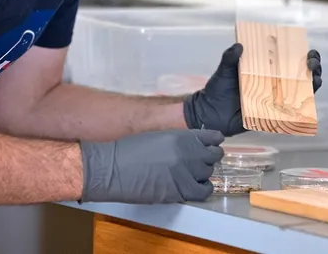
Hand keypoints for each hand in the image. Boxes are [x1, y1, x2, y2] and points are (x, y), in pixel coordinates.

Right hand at [79, 129, 223, 203]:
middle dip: (208, 158)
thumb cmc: (129, 150)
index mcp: (182, 136)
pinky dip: (201, 189)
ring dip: (201, 174)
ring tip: (189, 175)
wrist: (113, 169)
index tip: (210, 146)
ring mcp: (187, 173)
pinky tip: (192, 187)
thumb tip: (192, 146)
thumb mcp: (157, 136)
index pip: (213, 137)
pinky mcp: (180, 191)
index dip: (212, 142)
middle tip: (197, 162)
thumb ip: (178, 140)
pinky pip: (203, 191)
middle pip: (214, 156)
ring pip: (209, 173)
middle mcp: (189, 153)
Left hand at [182, 44, 322, 136]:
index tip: (308, 52)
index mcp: (265, 69)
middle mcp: (274, 83)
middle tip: (311, 64)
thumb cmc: (217, 89)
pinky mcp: (272, 115)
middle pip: (302, 75)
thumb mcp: (223, 71)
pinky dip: (302, 108)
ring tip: (314, 80)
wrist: (210, 113)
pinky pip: (291, 113)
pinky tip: (306, 101)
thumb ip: (229, 58)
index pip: (291, 59)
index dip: (305, 55)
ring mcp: (275, 99)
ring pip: (302, 92)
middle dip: (314, 68)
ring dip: (313, 86)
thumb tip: (239, 46)